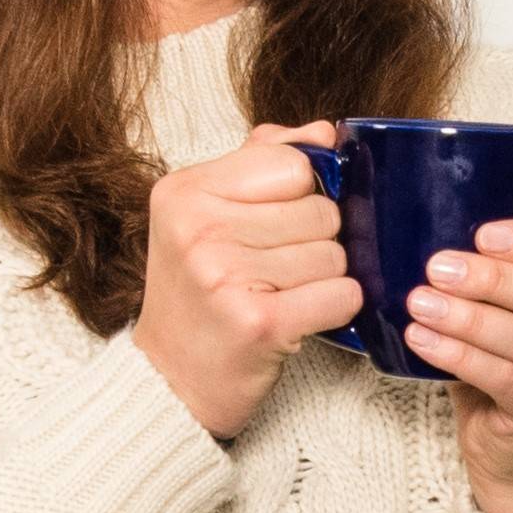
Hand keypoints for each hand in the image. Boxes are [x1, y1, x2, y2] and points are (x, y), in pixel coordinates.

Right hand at [133, 124, 359, 442]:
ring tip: (283, 296)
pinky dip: (334, 309)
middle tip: (277, 271)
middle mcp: (199, 227)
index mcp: (185, 191)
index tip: (279, 224)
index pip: (293, 164)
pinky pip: (342, 295)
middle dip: (316, 243)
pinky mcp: (259, 321)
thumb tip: (322, 132)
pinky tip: (299, 318)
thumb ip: (263, 165)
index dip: (304, 195)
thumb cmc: (198, 297)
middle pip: (321, 211)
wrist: (170, 380)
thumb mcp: (209, 216)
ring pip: (335, 255)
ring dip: (325, 279)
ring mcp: (226, 274)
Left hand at [407, 201, 512, 512]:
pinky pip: (509, 383)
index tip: (483, 234)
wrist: (511, 433)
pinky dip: (462, 359)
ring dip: (473, 320)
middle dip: (497, 280)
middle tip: (439, 267)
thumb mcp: (512, 286)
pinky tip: (423, 341)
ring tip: (421, 304)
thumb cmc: (507, 344)